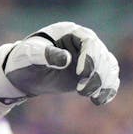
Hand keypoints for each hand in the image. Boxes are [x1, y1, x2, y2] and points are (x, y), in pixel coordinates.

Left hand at [0, 21, 119, 133]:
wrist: (23, 73)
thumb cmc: (24, 59)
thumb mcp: (30, 55)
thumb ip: (45, 55)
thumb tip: (66, 59)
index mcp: (71, 33)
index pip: (89, 42)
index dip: (90, 57)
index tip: (80, 74)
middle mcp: (84, 44)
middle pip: (102, 56)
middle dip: (97, 74)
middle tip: (81, 91)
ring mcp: (89, 58)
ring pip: (108, 67)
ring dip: (105, 83)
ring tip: (93, 98)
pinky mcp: (91, 73)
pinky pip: (108, 78)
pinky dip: (109, 89)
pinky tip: (100, 100)